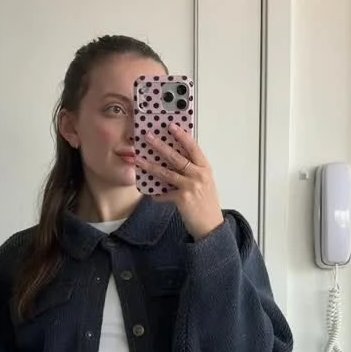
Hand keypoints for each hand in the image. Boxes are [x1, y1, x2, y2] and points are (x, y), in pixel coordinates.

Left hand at [135, 123, 224, 239]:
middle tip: (148, 137)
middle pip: (176, 157)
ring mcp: (191, 186)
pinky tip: (151, 193)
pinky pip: (165, 194)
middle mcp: (199, 175)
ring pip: (167, 173)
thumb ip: (194, 170)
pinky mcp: (183, 199)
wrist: (211, 226)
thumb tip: (176, 159)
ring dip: (151, 166)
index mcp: (205, 168)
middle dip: (160, 146)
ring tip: (139, 159)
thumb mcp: (205, 183)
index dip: (182, 135)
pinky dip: (157, 194)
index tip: (171, 126)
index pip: (193, 147)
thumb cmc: (207, 204)